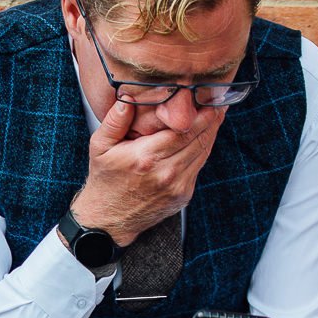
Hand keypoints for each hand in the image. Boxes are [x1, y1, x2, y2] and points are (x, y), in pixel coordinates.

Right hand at [68, 98, 221, 244]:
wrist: (109, 219)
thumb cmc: (105, 180)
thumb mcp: (99, 147)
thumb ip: (114, 121)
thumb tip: (127, 98)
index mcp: (146, 158)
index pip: (183, 130)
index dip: (201, 114)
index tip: (208, 99)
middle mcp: (165, 173)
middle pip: (199, 139)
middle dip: (212, 119)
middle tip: (219, 101)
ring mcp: (177, 186)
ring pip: (203, 153)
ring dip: (212, 133)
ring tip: (216, 115)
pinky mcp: (183, 195)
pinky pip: (199, 167)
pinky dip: (203, 150)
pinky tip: (203, 137)